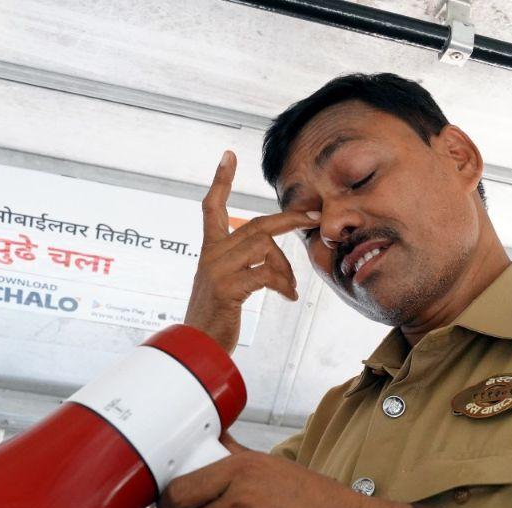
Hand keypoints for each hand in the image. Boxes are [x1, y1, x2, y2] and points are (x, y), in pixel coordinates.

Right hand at [186, 150, 319, 350]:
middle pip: (257, 225)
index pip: (212, 207)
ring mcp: (218, 270)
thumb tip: (274, 262)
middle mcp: (211, 255)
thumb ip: (243, 266)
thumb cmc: (215, 318)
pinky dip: (283, 284)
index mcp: (209, 250)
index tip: (229, 155)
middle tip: (314, 215)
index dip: (220, 180)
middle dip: (289, 219)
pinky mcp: (228, 288)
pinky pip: (266, 274)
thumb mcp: (225, 286)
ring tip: (290, 288)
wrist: (197, 348)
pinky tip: (288, 297)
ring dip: (286, 268)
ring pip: (265, 248)